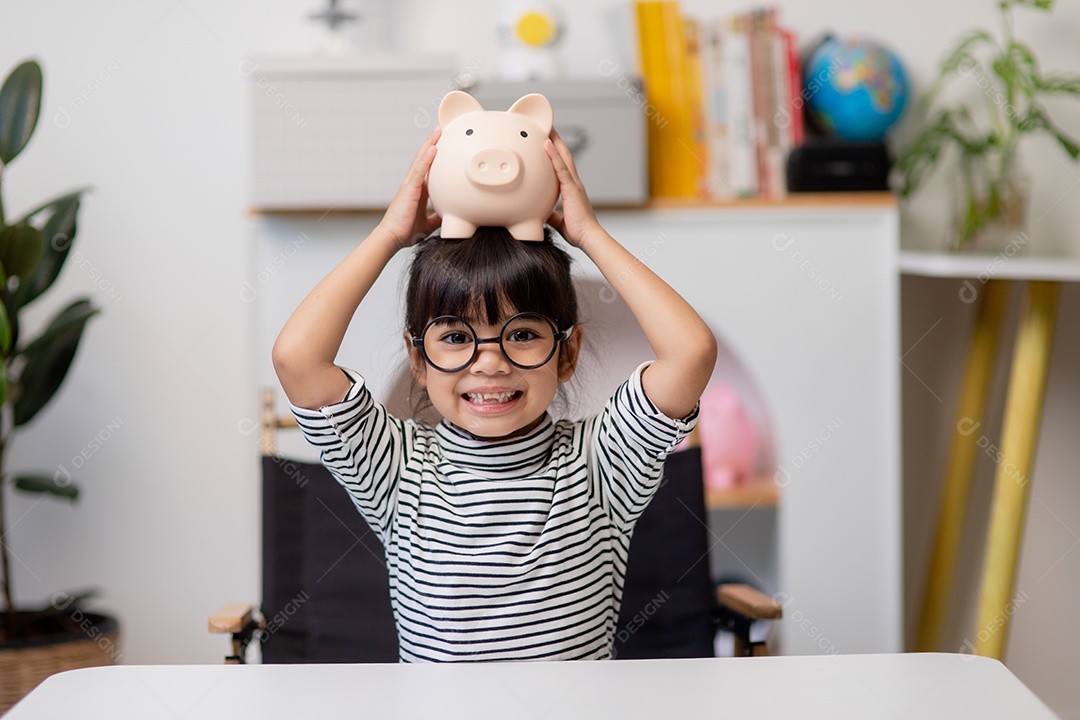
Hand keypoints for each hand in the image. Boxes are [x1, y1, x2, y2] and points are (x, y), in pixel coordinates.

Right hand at [375, 127, 441, 249]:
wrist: (392, 238)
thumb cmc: (405, 232)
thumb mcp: (427, 223)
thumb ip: (436, 218)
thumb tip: (447, 217)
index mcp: (417, 191)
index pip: (427, 169)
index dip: (433, 156)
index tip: (442, 144)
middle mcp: (412, 184)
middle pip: (423, 159)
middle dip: (432, 143)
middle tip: (441, 130)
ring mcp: (409, 185)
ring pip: (421, 160)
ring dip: (430, 144)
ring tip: (438, 131)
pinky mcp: (408, 190)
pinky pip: (420, 171)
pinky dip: (427, 158)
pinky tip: (434, 147)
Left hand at [544, 129, 602, 248]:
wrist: (588, 238)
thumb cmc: (578, 232)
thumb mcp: (559, 221)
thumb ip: (552, 215)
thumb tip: (543, 214)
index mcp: (571, 189)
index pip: (562, 167)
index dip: (556, 154)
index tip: (549, 142)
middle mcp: (574, 183)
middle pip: (564, 156)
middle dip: (556, 141)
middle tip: (548, 126)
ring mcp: (574, 184)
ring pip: (563, 157)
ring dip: (555, 141)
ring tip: (546, 127)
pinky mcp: (572, 188)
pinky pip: (561, 168)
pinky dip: (553, 155)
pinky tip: (546, 143)